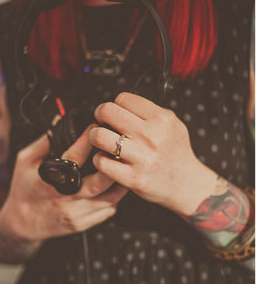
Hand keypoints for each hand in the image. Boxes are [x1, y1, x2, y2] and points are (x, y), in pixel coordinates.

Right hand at [0, 128, 121, 252]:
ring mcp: (76, 214)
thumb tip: (59, 121)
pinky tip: (112, 185)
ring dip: (119, 180)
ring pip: (110, 198)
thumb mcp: (25, 161)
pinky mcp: (82, 224)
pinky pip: (108, 210)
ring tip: (120, 165)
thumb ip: (44, 141)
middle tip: (116, 147)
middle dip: (113, 162)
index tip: (97, 125)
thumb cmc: (23, 190)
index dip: (89, 139)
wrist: (21, 225)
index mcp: (50, 180)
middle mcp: (66, 199)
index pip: (75, 157)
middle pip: (100, 182)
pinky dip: (114, 196)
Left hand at [91, 93, 213, 220]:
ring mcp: (141, 158)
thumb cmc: (177, 154)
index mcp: (160, 118)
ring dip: (95, 136)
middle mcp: (150, 135)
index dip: (115, 104)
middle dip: (100, 114)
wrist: (187, 184)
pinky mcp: (133, 178)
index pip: (123, 99)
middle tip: (101, 121)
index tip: (114, 113)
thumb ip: (151, 112)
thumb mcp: (172, 124)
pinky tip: (105, 159)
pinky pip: (103, 163)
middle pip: (109, 112)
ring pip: (101, 136)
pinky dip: (99, 159)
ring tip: (98, 139)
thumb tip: (127, 103)